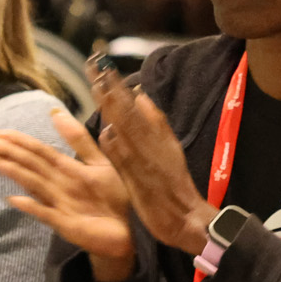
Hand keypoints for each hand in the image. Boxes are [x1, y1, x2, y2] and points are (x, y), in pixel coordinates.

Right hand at [0, 109, 136, 278]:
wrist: (132, 230)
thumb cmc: (116, 196)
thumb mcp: (100, 162)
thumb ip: (78, 140)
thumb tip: (54, 112)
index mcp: (66, 170)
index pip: (37, 151)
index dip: (17, 141)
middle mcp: (58, 185)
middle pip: (29, 165)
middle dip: (6, 152)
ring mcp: (60, 205)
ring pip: (34, 184)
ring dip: (14, 173)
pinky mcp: (67, 225)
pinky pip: (47, 214)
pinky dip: (32, 207)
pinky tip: (14, 199)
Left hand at [93, 73, 214, 255]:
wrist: (186, 216)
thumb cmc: (174, 184)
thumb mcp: (169, 147)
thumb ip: (155, 121)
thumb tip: (140, 95)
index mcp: (155, 135)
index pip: (130, 104)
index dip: (116, 84)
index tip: (102, 65)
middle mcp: (149, 144)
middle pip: (125, 111)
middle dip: (110, 88)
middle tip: (95, 65)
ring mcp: (144, 160)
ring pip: (125, 130)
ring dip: (112, 109)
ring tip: (98, 87)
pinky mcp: (138, 179)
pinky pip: (125, 159)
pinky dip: (119, 145)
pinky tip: (108, 131)